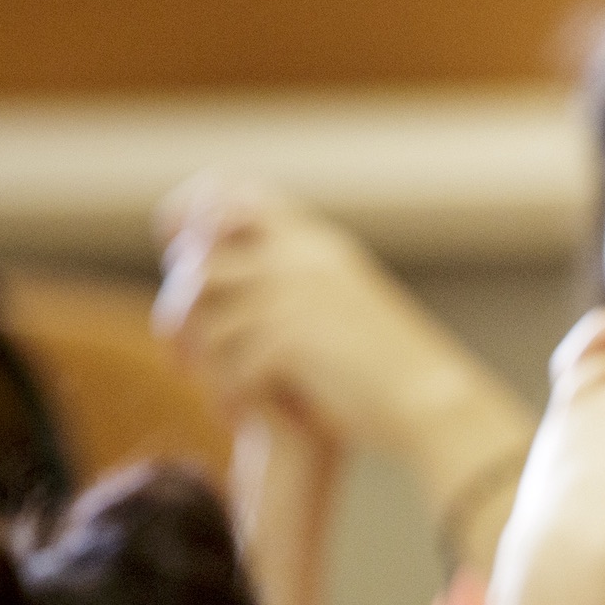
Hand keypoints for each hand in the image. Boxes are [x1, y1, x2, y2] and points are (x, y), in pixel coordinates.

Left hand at [152, 174, 501, 453]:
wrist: (430, 399)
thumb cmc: (392, 361)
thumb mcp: (348, 297)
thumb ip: (301, 277)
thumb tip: (244, 272)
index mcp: (315, 243)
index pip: (231, 196)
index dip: (191, 214)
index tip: (177, 248)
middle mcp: (299, 260)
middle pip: (200, 261)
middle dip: (180, 302)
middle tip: (175, 340)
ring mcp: (292, 300)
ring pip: (203, 316)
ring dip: (193, 352)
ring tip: (195, 377)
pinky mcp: (288, 344)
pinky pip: (226, 362)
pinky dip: (225, 389)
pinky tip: (236, 409)